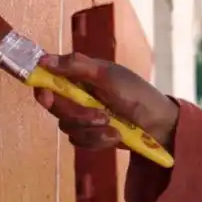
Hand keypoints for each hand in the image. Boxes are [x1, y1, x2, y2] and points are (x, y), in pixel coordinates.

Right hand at [0, 0, 178, 152]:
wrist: (159, 125)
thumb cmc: (136, 93)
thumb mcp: (108, 75)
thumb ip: (75, 66)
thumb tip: (42, 59)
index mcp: (80, 76)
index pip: (49, 78)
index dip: (42, 87)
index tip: (46, 95)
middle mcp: (78, 95)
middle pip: (55, 107)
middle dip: (77, 114)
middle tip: (99, 113)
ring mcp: (83, 117)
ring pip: (67, 127)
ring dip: (91, 129)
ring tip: (113, 125)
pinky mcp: (90, 135)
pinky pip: (80, 142)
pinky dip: (98, 140)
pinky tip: (115, 136)